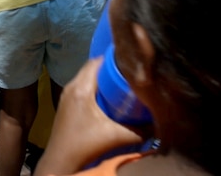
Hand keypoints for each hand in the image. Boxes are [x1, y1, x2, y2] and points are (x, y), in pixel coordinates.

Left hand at [33, 58, 145, 175]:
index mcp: (80, 88)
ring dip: (103, 79)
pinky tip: (109, 98)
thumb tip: (159, 123)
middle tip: (130, 73)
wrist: (61, 161)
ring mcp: (66, 96)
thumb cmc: (85, 145)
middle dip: (110, 69)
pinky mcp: (67, 105)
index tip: (130, 62)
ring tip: (122, 84)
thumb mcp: (117, 136)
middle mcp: (70, 87)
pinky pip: (82, 87)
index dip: (113, 59)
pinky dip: (95, 88)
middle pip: (91, 68)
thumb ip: (141, 130)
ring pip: (86, 78)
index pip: (96, 62)